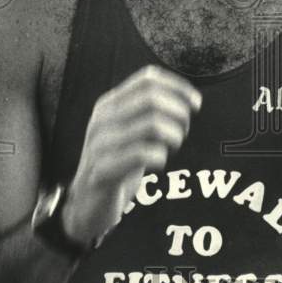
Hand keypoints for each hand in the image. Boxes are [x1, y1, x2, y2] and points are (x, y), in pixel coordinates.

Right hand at [62, 65, 201, 246]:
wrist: (86, 204)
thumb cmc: (116, 163)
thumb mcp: (127, 129)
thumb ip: (147, 111)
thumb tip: (189, 99)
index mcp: (108, 103)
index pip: (147, 79)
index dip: (178, 87)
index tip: (195, 103)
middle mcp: (102, 119)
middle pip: (152, 99)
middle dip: (179, 113)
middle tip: (183, 130)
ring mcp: (100, 145)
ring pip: (153, 125)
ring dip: (174, 136)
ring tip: (172, 147)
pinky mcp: (103, 171)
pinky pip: (143, 155)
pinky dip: (161, 157)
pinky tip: (158, 163)